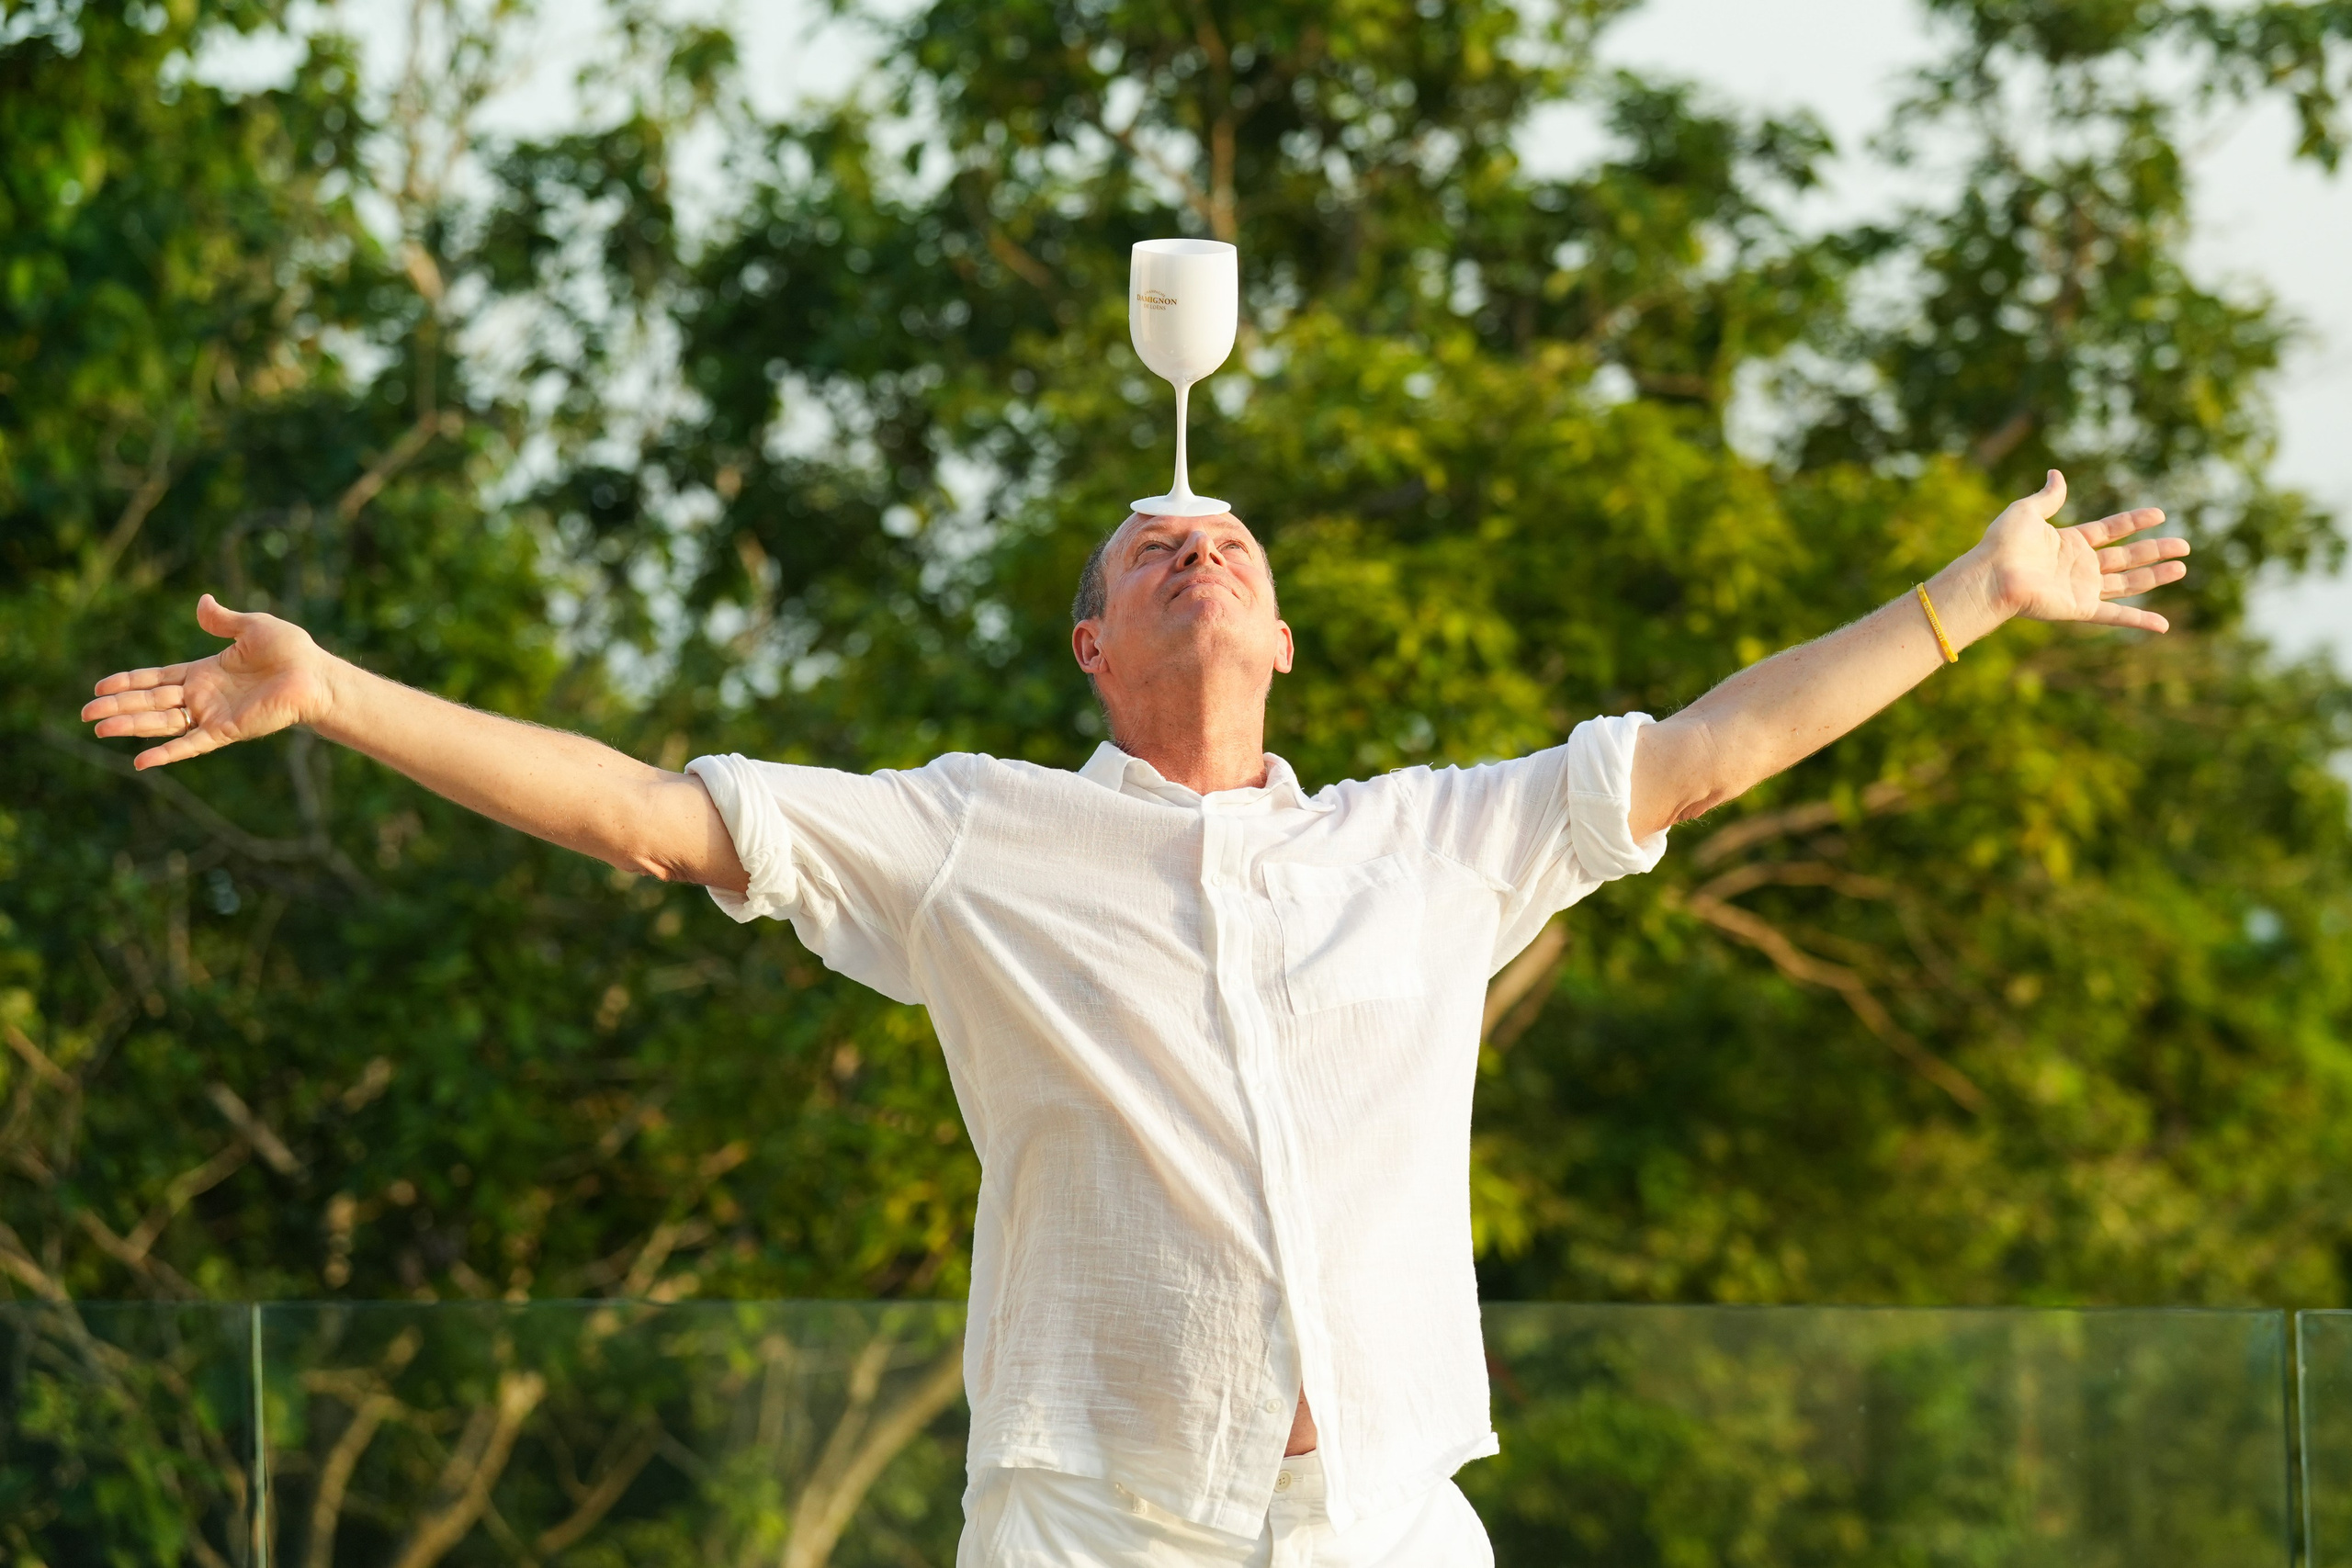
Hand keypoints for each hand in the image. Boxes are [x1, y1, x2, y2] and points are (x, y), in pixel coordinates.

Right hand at [81, 595, 335, 769]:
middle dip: (119, 707)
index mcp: (205, 672)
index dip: (129, 682)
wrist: (317, 675)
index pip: (158, 678)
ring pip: (163, 722)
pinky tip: (141, 761)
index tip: (100, 687)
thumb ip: (223, 620)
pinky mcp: (228, 730)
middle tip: (86, 713)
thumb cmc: (291, 652)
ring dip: (132, 726)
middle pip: (152, 702)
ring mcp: (213, 715)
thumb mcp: (251, 627)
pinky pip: (192, 744)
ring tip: (100, 729)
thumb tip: (202, 602)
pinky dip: (167, 752)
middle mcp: (204, 696)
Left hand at [1979, 469, 2189, 632]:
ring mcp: (2081, 588)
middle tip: (2185, 546)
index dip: (2135, 522)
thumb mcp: (2027, 511)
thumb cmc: (2003, 544)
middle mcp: (2078, 566)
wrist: (1991, 575)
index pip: (2110, 530)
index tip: (2160, 514)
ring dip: (2156, 576)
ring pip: (2128, 582)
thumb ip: (2048, 496)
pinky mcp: (2079, 608)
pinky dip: (2139, 621)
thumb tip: (2056, 473)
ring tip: (2182, 568)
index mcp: (2069, 542)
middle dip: (2156, 550)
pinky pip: (2115, 615)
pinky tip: (2163, 625)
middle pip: (2127, 557)